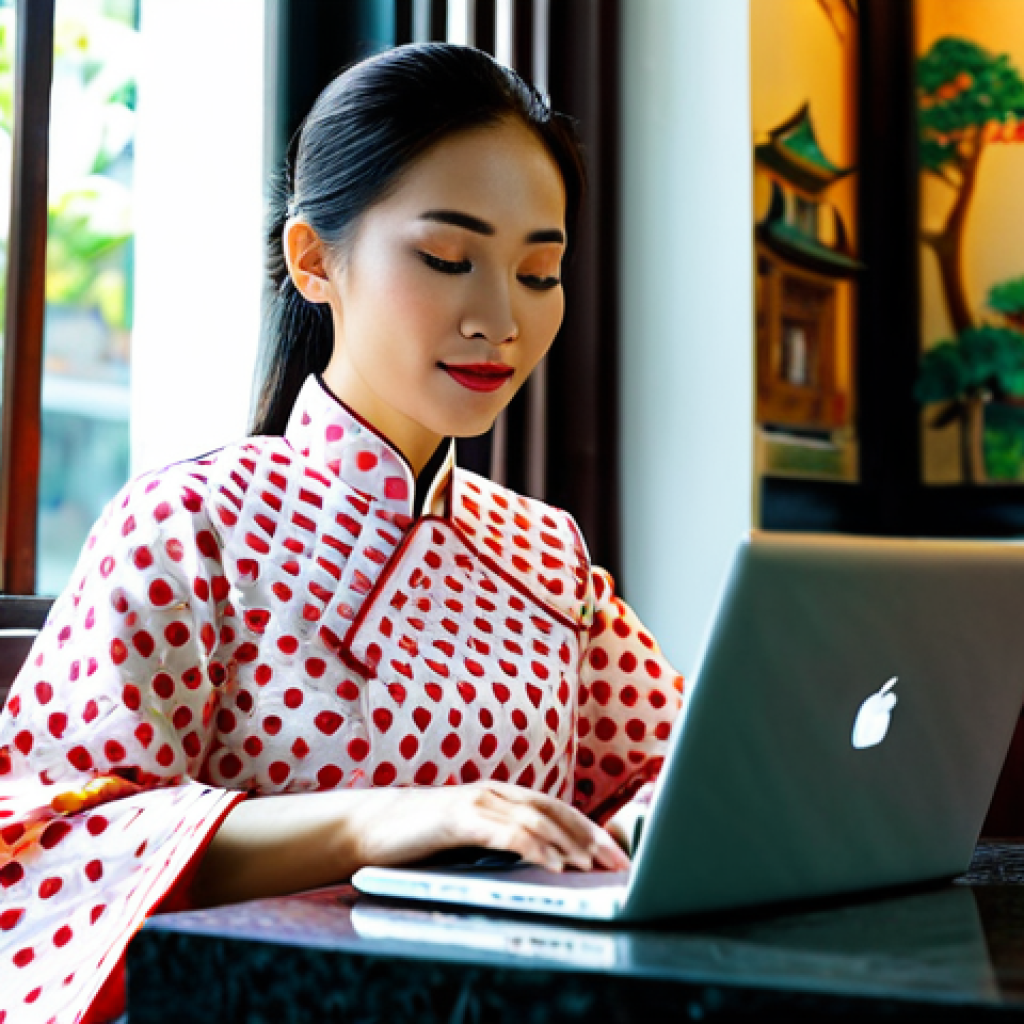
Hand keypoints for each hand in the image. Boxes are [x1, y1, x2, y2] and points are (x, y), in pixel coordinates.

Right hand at [343, 782, 630, 873]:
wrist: (368, 826)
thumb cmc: (420, 836)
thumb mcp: (469, 836)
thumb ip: (501, 840)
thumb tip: (543, 864)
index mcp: (500, 795)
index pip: (556, 809)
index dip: (588, 829)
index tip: (614, 854)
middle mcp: (494, 792)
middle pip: (555, 810)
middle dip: (590, 837)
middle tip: (616, 863)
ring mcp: (477, 801)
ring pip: (535, 819)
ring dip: (568, 843)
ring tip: (591, 866)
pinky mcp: (459, 817)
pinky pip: (505, 832)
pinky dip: (533, 847)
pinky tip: (552, 864)